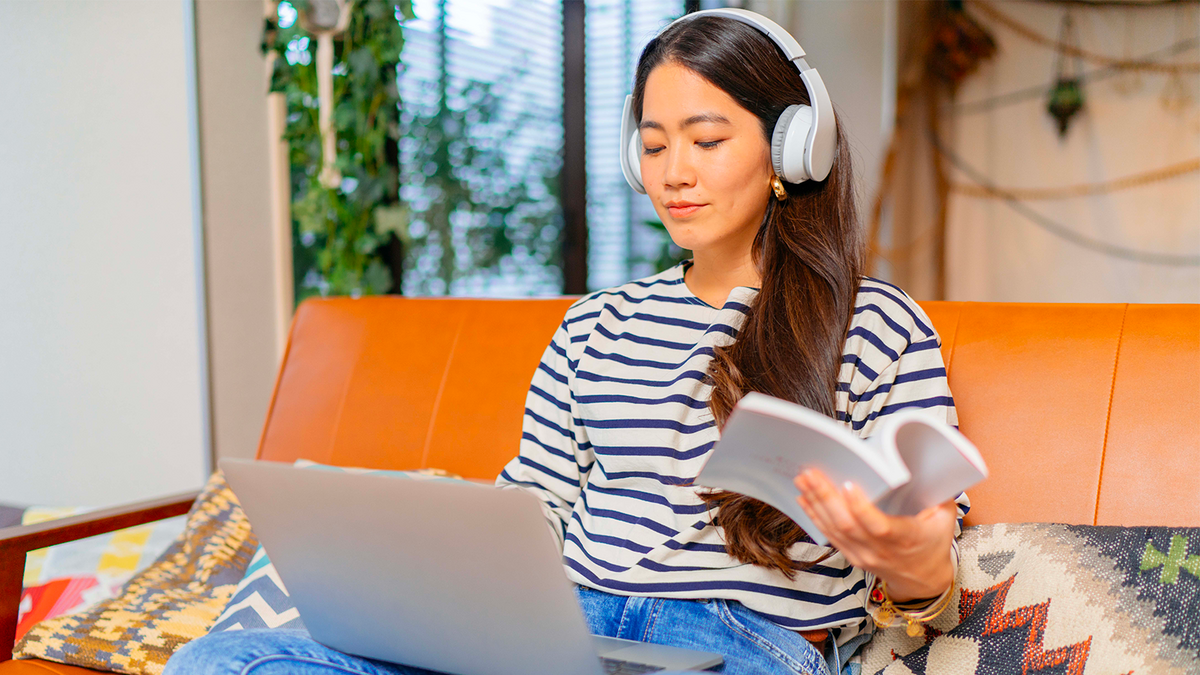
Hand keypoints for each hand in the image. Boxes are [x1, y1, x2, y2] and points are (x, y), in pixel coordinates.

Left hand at [794, 469, 954, 602]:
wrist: (924, 580)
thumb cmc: (934, 544)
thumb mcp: (945, 519)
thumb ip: (938, 494)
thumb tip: (929, 465)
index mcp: (905, 539)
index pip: (878, 526)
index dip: (861, 507)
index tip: (848, 484)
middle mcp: (880, 550)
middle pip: (847, 525)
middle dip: (825, 497)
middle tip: (810, 474)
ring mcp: (863, 555)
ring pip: (834, 530)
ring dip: (815, 503)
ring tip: (802, 481)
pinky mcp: (852, 556)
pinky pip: (830, 536)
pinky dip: (815, 516)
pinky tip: (804, 499)